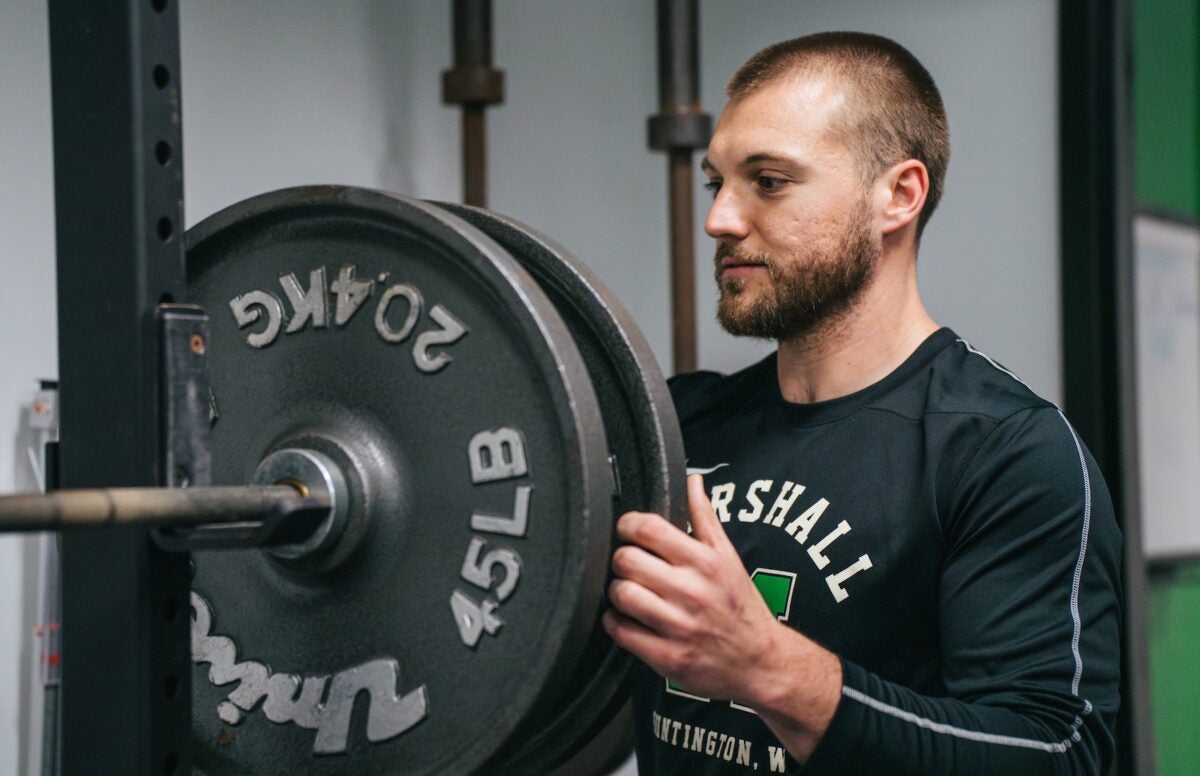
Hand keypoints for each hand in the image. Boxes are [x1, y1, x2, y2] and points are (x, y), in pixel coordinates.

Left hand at [601, 474, 840, 760]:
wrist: (761, 662)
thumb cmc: (741, 606)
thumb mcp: (728, 557)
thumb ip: (704, 517)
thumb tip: (692, 480)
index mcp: (704, 562)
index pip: (647, 528)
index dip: (628, 525)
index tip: (627, 531)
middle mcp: (690, 591)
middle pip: (626, 560)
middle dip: (621, 559)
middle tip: (629, 565)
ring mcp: (678, 626)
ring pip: (620, 595)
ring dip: (617, 591)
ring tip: (628, 591)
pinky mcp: (667, 657)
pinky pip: (621, 631)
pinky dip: (615, 622)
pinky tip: (627, 618)